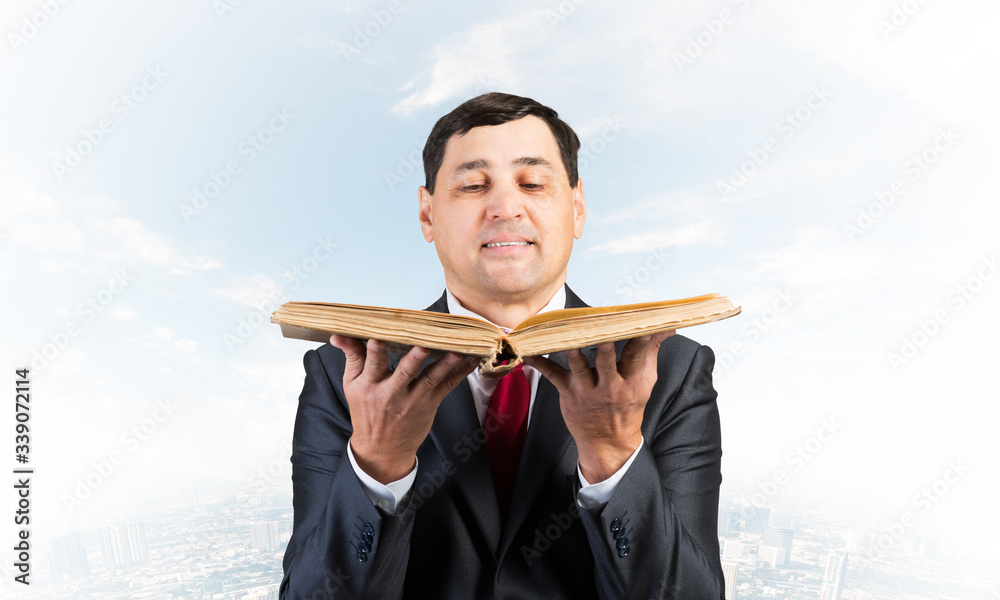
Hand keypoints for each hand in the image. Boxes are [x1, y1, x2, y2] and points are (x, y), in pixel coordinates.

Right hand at [330, 335, 478, 483]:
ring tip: (456, 353)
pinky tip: (471, 359)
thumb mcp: (351, 385)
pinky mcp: (429, 404)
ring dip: (444, 365)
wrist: (382, 448)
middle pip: (404, 373)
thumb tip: (339, 334)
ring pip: (430, 379)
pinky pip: (447, 386)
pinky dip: (460, 373)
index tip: (377, 339)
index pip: (371, 365)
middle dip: (413, 360)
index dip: (375, 352)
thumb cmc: (366, 411)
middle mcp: (391, 393)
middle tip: (422, 347)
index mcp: (369, 385)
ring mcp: (413, 400)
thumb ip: (352, 357)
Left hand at [524, 331, 672, 482]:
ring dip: (571, 351)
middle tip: (601, 330)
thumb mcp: (645, 382)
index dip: (639, 338)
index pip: (636, 355)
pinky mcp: (569, 392)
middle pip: (605, 360)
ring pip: (578, 366)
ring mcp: (587, 390)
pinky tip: (528, 352)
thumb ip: (651, 352)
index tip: (640, 323)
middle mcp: (609, 386)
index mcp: (631, 382)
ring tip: (564, 335)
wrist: (608, 442)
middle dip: (604, 345)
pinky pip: (552, 375)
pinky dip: (539, 363)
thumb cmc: (627, 407)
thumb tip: (666, 328)